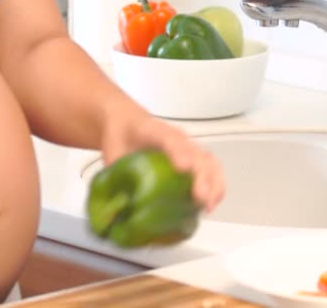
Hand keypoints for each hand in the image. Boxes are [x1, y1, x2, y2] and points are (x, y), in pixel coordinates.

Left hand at [101, 107, 224, 211]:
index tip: (183, 168)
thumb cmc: (121, 135)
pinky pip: (211, 169)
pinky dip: (215, 187)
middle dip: (202, 176)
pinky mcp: (193, 158)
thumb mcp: (111, 151)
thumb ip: (113, 174)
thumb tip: (114, 205)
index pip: (169, 139)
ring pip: (209, 161)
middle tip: (200, 198)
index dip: (178, 154)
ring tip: (208, 205)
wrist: (127, 122)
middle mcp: (175, 138)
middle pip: (197, 153)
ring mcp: (187, 147)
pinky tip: (210, 204)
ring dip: (214, 184)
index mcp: (152, 131)